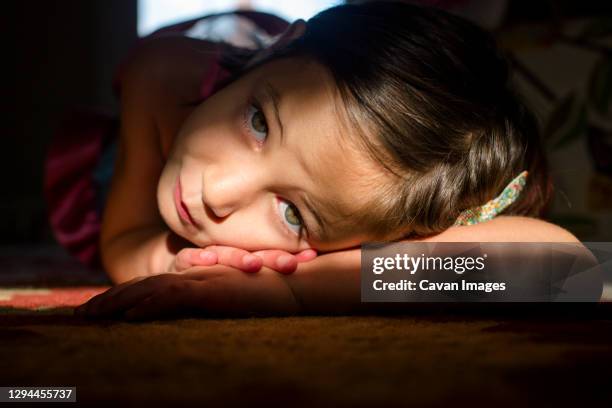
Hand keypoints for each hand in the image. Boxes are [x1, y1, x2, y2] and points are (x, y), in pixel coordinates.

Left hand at [75, 265, 299, 319]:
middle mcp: (191, 276)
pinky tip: (130, 317)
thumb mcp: (227, 295)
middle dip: (109, 299)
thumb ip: (204, 296)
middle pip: (142, 285)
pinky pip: (173, 297)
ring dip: (118, 302)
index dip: (123, 295)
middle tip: (82, 313)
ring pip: (149, 289)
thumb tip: (182, 306)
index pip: (150, 285)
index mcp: (192, 278)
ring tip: (93, 315)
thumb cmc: (262, 291)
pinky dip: (150, 306)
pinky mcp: (210, 290)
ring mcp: (199, 281)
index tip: (100, 308)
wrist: (289, 284)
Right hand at [169, 245, 316, 273]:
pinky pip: (186, 258)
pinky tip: (207, 260)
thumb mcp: (242, 286)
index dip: (289, 254)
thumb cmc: (215, 283)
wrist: (175, 279)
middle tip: (290, 264)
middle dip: (270, 257)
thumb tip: (309, 278)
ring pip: (221, 253)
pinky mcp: (179, 264)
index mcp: (245, 259)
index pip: (270, 254)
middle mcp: (226, 256)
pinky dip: (196, 259)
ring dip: (237, 258)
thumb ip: (269, 283)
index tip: (311, 256)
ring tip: (253, 264)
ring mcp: (203, 258)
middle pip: (250, 253)